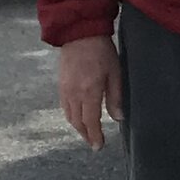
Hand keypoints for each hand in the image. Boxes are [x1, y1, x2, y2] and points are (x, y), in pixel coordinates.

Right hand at [57, 33, 122, 150]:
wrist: (79, 33)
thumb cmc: (101, 51)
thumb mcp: (115, 73)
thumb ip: (115, 97)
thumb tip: (118, 118)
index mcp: (89, 92)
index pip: (90, 122)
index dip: (94, 136)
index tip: (99, 146)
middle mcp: (74, 94)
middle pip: (77, 122)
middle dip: (86, 135)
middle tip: (94, 143)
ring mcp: (65, 89)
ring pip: (69, 116)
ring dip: (78, 127)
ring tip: (87, 132)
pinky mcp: (60, 84)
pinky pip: (64, 106)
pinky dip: (71, 116)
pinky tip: (77, 117)